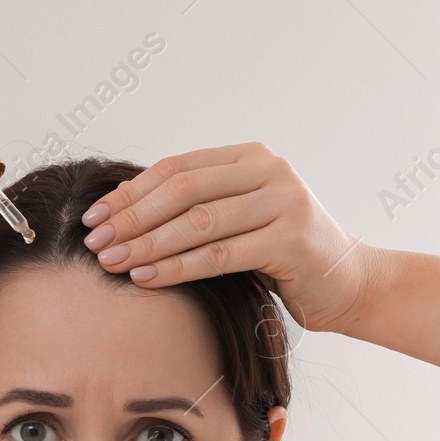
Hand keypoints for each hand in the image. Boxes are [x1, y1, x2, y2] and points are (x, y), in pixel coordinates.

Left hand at [77, 142, 380, 337]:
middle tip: (94, 241)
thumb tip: (123, 205)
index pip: (176, 168)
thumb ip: (199, 206)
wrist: (347, 283)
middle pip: (183, 190)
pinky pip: (220, 255)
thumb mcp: (240, 219)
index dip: (130, 192)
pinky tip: (146, 278)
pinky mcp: (292, 241)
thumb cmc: (282, 256)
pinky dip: (177, 267)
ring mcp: (285, 203)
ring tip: (112, 262)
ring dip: (148, 244)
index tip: (92, 216)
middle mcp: (270, 171)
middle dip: (132, 217)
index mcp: (251, 157)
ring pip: (199, 222)